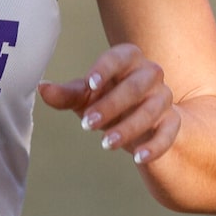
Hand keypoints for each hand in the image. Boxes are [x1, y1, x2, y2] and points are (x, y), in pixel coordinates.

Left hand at [39, 43, 181, 166]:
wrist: (141, 118)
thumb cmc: (106, 98)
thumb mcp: (84, 96)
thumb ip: (66, 93)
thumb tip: (42, 89)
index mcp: (128, 59)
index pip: (118, 57)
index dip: (105, 69)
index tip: (90, 84)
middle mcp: (150, 74)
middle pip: (135, 87)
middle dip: (111, 106)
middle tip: (86, 124)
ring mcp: (164, 97)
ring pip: (150, 111)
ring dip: (128, 128)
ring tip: (105, 143)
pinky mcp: (173, 121)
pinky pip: (168, 133)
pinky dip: (155, 147)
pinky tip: (139, 158)